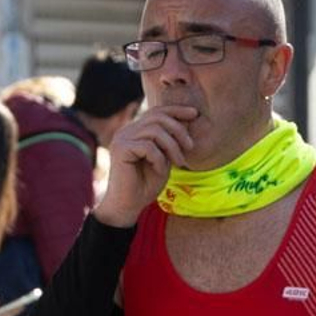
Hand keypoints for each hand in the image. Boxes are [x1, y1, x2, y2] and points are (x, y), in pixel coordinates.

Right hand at [97, 105, 198, 226]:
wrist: (128, 206)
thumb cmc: (146, 185)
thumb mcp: (164, 159)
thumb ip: (170, 141)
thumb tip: (186, 121)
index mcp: (135, 131)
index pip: (156, 112)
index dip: (176, 110)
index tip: (195, 114)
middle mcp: (127, 131)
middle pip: (157, 117)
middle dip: (179, 130)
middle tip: (190, 147)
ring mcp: (122, 139)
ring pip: (155, 130)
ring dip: (172, 147)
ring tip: (179, 163)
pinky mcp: (120, 149)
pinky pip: (148, 146)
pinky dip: (159, 159)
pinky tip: (160, 171)